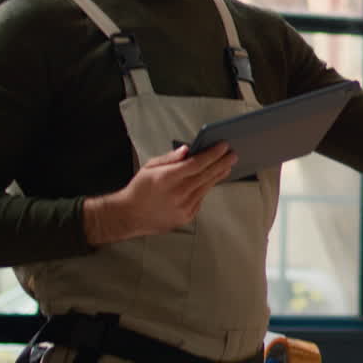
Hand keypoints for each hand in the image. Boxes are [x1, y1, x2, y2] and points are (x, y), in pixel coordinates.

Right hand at [84, 143, 236, 245]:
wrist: (129, 216)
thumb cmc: (139, 189)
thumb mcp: (150, 167)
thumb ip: (170, 158)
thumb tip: (188, 149)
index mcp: (167, 178)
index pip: (197, 163)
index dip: (213, 154)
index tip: (223, 146)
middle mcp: (177, 193)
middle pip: (206, 175)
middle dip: (222, 163)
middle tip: (233, 154)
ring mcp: (183, 207)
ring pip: (206, 187)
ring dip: (218, 175)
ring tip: (227, 166)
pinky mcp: (186, 217)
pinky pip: (200, 199)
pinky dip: (205, 188)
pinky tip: (210, 180)